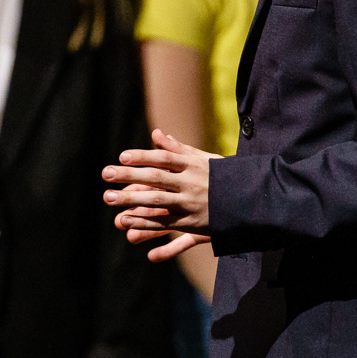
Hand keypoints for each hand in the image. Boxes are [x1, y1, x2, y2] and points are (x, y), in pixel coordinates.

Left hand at [104, 130, 216, 257]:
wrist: (250, 203)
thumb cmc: (224, 178)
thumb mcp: (205, 160)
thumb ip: (179, 149)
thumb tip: (157, 134)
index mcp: (194, 165)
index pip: (164, 158)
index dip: (143, 156)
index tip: (122, 156)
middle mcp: (191, 183)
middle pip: (156, 178)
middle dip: (129, 176)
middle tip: (106, 174)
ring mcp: (191, 204)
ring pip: (157, 202)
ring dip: (130, 200)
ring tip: (108, 198)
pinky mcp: (191, 223)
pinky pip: (164, 223)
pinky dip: (144, 222)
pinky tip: (126, 219)